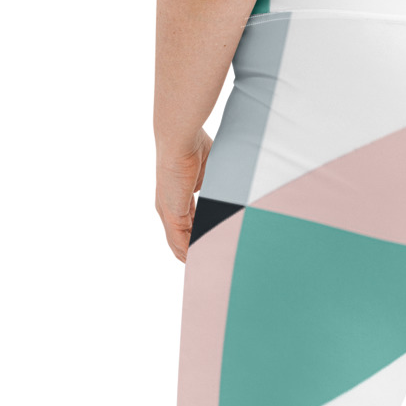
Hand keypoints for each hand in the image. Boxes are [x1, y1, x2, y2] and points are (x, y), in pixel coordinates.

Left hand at [155, 130, 212, 262]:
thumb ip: (219, 183)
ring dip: (194, 255)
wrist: (181, 139)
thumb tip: (237, 188)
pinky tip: (201, 262)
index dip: (200, 234)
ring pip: (180, 243)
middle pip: (182, 238)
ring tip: (211, 266)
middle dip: (197, 249)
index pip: (189, 223)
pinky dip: (190, 252)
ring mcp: (168, 211)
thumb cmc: (196, 146)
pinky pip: (179, 241)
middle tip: (214, 262)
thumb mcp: (211, 170)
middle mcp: (170, 206)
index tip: (215, 243)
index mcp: (178, 196)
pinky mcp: (170, 213)